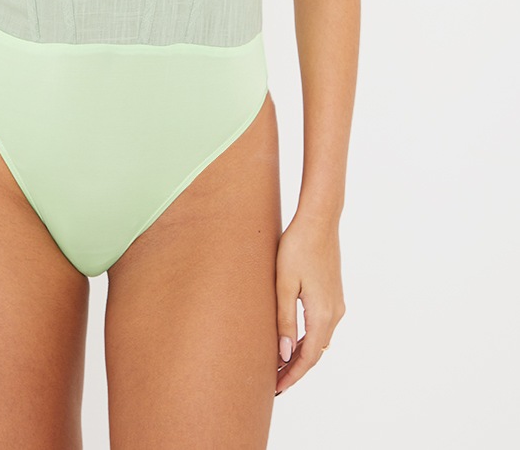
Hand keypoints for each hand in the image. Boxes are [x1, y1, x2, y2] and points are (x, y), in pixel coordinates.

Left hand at [274, 212, 345, 394]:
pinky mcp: (333, 294)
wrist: (319, 219)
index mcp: (322, 314)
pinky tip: (291, 340)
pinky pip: (321, 327)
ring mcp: (336, 303)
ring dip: (300, 354)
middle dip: (295, 369)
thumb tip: (283, 354)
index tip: (276, 389)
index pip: (308, 357)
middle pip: (315, 352)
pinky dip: (307, 339)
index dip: (292, 375)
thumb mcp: (284, 284)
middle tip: (273, 383)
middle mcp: (335, 313)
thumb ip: (284, 320)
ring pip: (319, 340)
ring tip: (278, 365)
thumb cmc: (297, 247)